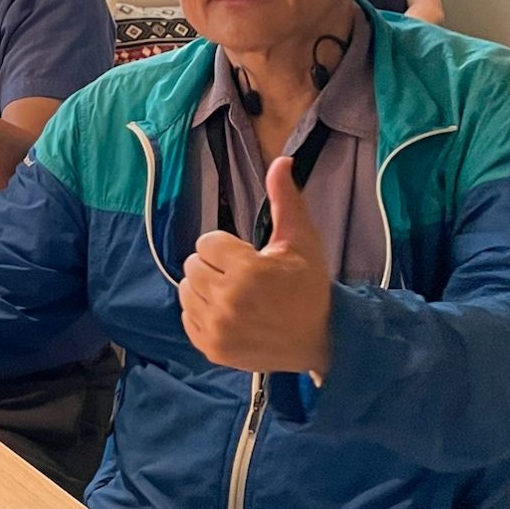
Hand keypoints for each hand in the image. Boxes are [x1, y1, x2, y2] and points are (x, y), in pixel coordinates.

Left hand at [179, 158, 332, 375]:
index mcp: (248, 271)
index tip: (248, 258)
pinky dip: (203, 313)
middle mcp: (228, 301)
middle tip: (243, 277)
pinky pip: (187, 317)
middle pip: (193, 265)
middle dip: (215, 266)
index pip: (206, 242)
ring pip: (187, 290)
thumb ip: (285, 200)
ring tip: (235, 295)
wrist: (322, 338)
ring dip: (206, 288)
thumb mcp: (301, 240)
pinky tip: (230, 314)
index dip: (227, 247)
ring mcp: (218, 328)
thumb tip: (281, 160)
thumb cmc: (310, 285)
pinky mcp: (212, 348)